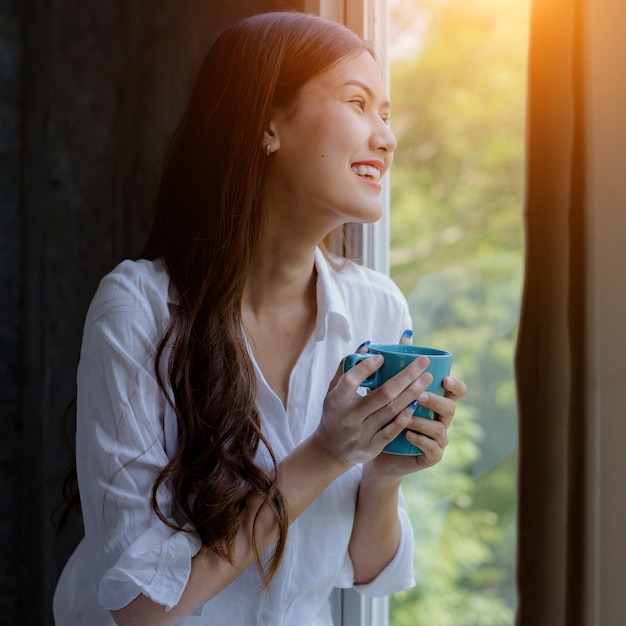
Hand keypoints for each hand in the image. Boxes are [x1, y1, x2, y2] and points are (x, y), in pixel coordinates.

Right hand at [314, 344, 434, 469]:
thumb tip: (367, 347)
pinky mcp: (371, 448)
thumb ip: (347, 368)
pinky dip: (404, 418)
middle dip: (406, 376)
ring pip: (390, 411)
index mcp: (337, 400)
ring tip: (426, 379)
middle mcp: (349, 417)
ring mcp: (360, 434)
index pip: (350, 381)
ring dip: (411, 393)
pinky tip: (416, 404)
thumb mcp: (333, 390)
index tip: (382, 357)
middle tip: (423, 362)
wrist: (330, 450)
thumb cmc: (335, 412)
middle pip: (382, 395)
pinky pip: (391, 432)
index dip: (365, 368)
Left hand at [364, 330, 467, 481]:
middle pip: (451, 407)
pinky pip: (432, 450)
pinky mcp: (431, 456)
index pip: (457, 390)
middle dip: (436, 400)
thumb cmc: (386, 412)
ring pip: (441, 429)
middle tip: (419, 395)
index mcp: (436, 399)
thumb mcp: (391, 387)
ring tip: (408, 415)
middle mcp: (441, 418)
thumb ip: (401, 362)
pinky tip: (408, 434)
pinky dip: (421, 441)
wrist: (374, 445)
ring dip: (425, 421)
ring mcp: (438, 438)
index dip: (456, 384)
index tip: (445, 378)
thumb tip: (406, 334)